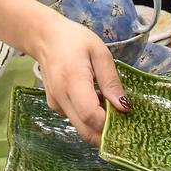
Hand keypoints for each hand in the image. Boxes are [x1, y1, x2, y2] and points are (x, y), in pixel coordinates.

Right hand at [33, 13, 129, 144]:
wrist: (45, 38)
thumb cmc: (75, 40)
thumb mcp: (100, 53)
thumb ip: (111, 81)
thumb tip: (124, 107)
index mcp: (73, 81)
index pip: (91, 116)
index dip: (109, 123)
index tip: (125, 116)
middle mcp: (61, 98)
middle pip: (85, 129)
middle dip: (106, 131)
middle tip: (123, 120)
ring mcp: (55, 104)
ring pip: (81, 127)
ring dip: (98, 124)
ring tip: (108, 103)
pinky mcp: (54, 106)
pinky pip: (75, 119)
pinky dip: (88, 117)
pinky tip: (94, 99)